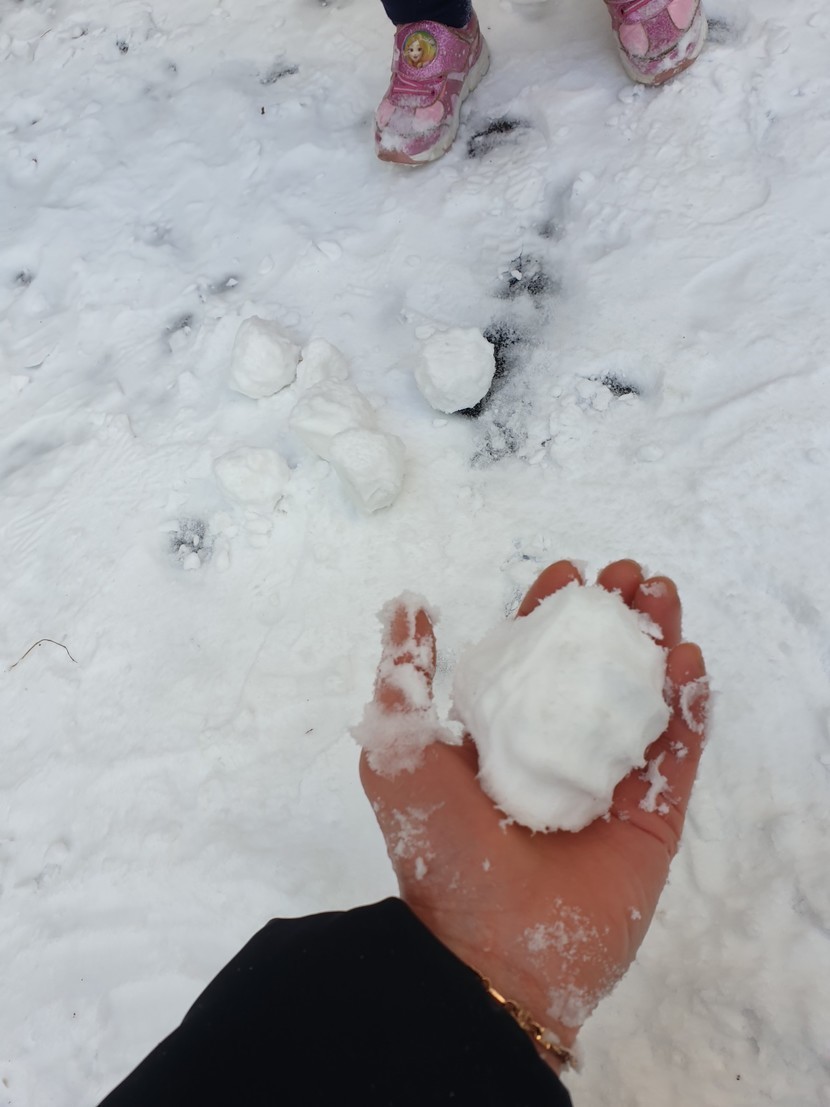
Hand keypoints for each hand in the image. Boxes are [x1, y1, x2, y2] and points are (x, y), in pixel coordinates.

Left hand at [359, 560, 707, 1071]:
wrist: (487, 951)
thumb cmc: (439, 846)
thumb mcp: (397, 751)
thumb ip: (403, 678)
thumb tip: (408, 605)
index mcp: (503, 735)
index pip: (535, 658)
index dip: (551, 612)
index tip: (568, 573)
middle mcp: (556, 752)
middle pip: (595, 668)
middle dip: (615, 616)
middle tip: (631, 577)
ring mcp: (607, 784)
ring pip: (642, 698)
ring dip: (657, 644)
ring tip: (664, 598)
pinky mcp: (650, 820)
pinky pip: (677, 753)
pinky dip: (689, 706)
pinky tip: (689, 661)